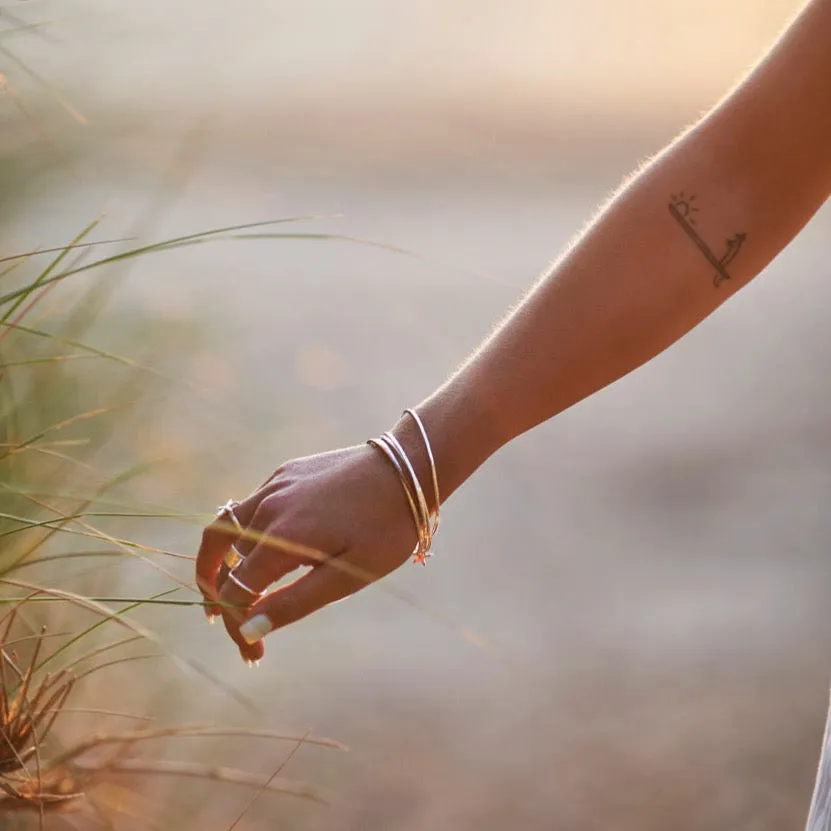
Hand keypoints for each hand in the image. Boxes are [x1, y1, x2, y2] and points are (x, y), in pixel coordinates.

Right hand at [195, 444, 418, 663]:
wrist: (409, 467)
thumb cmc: (386, 528)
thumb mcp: (349, 576)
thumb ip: (295, 602)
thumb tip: (249, 630)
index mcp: (282, 538)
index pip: (236, 592)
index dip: (239, 627)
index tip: (255, 655)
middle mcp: (268, 508)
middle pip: (224, 562)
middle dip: (224, 600)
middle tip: (235, 629)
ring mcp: (274, 485)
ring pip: (225, 529)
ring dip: (219, 564)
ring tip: (222, 590)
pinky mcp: (285, 473)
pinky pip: (249, 507)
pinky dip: (242, 536)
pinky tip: (260, 552)